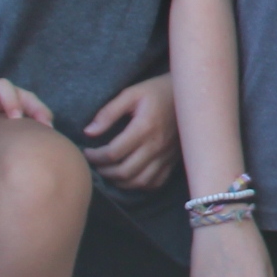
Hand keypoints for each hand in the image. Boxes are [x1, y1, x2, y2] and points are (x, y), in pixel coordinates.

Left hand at [80, 74, 178, 189]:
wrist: (189, 94)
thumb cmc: (157, 91)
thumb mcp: (131, 94)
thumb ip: (109, 112)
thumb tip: (89, 132)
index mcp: (144, 128)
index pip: (113, 153)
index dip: (95, 156)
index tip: (86, 152)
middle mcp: (156, 145)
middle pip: (125, 171)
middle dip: (104, 171)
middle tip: (95, 164)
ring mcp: (166, 155)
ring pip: (140, 181)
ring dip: (120, 182)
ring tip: (109, 172)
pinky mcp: (173, 159)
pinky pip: (156, 182)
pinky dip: (140, 185)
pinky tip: (130, 177)